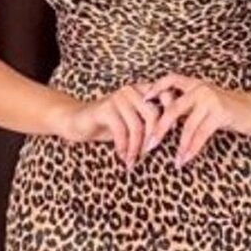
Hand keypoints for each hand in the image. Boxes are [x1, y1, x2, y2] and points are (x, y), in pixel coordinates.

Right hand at [51, 82, 168, 167]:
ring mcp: (118, 98)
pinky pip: (121, 130)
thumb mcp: (133, 123)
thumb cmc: (109, 125)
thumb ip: (149, 122)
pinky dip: (124, 147)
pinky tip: (123, 156)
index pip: (166, 97)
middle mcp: (131, 91)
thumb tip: (172, 133)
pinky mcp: (106, 108)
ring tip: (133, 160)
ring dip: (136, 147)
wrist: (77, 122)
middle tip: (147, 154)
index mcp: (141, 91)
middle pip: (153, 115)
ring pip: (137, 125)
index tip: (171, 135)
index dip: (173, 113)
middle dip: (152, 138)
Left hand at [135, 74, 250, 166]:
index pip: (171, 80)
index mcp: (196, 85)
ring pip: (187, 125)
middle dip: (159, 128)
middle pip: (173, 108)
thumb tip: (167, 121)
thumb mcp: (209, 105)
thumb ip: (191, 108)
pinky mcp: (220, 112)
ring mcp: (211, 99)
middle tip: (149, 144)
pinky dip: (192, 148)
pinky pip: (201, 133)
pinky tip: (187, 158)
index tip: (142, 100)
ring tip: (175, 160)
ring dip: (180, 145)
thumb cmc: (233, 110)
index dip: (155, 88)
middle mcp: (201, 89)